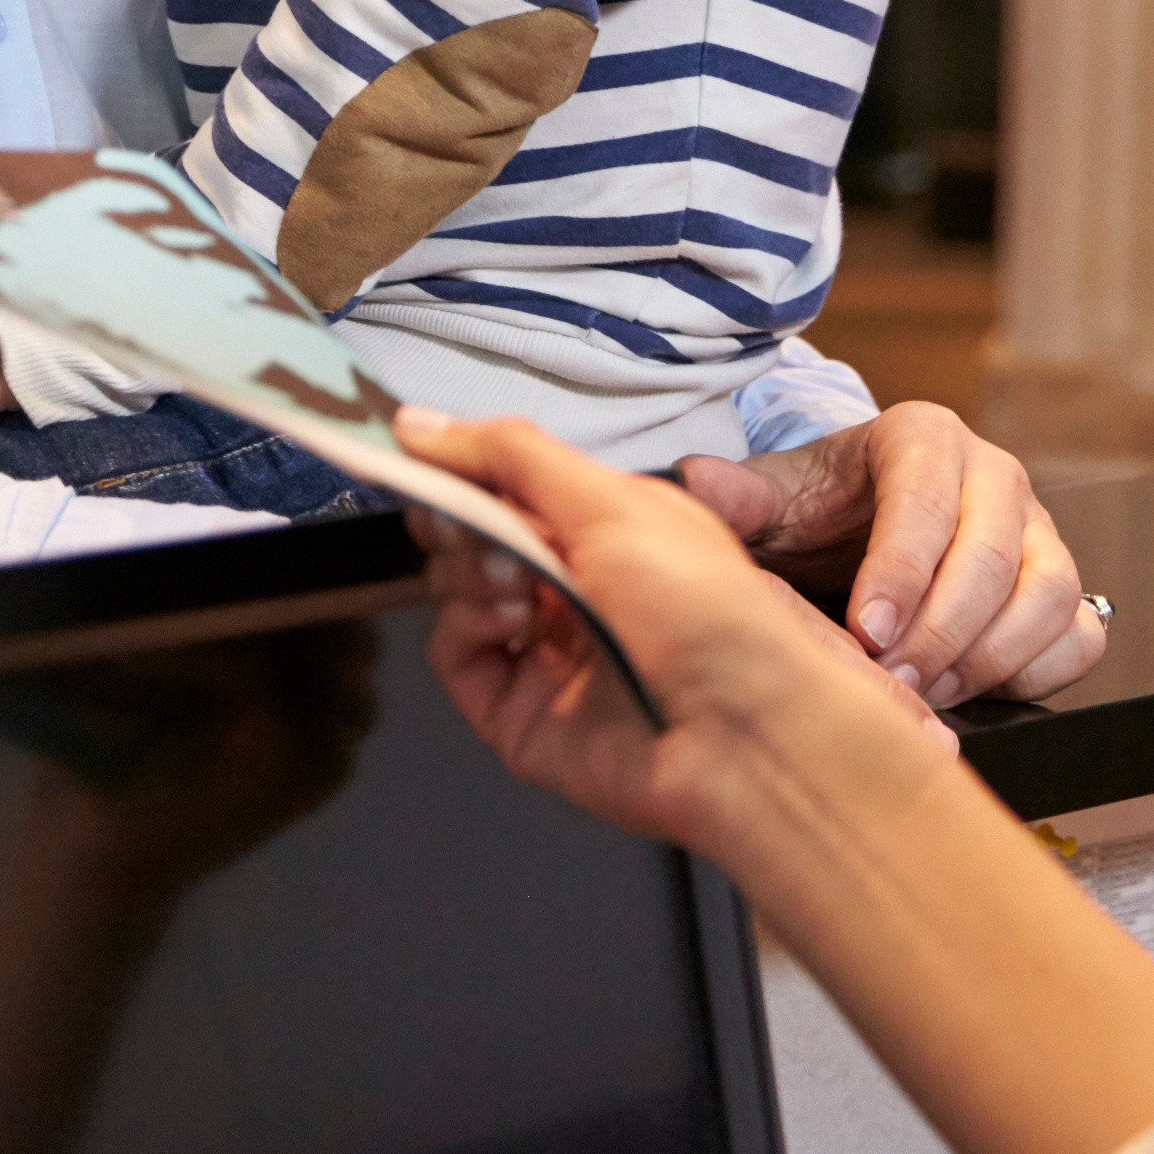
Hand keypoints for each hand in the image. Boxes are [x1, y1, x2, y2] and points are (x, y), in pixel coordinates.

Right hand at [397, 408, 951, 864]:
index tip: (415, 443)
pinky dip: (467, 623)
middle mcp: (571, 587)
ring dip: (470, 565)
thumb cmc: (699, 603)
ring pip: (457, 587)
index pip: (511, 485)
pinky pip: (456, 652)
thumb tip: (416, 421)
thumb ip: (512, 456)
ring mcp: (540, 650)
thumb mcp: (614, 502)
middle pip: (475, 534)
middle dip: (460, 512)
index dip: (466, 464)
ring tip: (513, 576)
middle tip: (458, 510)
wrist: (739, 732)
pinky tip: (509, 616)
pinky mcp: (514, 710)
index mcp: (606, 531)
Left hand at [677, 404, 1105, 707]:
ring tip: (920, 691)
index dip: (901, 571)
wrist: (854, 534)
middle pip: (994, 554)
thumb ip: (736, 495)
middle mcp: (994, 475)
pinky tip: (970, 690)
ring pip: (1048, 595)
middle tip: (888, 680)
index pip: (928, 498)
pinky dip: (1034, 671)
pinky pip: (1079, 634)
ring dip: (987, 657)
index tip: (865, 632)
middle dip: (940, 630)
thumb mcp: (770, 499)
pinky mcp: (1064, 586)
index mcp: (922, 438)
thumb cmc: (814, 515)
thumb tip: (696, 482)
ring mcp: (1040, 533)